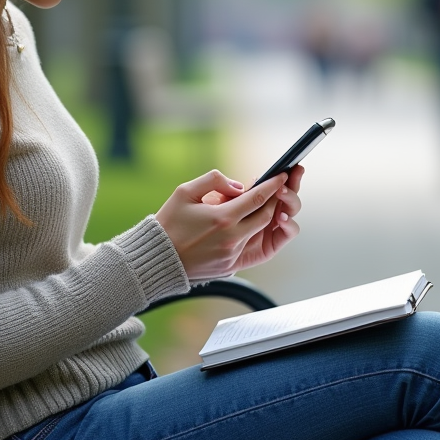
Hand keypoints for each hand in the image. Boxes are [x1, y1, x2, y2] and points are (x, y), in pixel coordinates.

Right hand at [155, 167, 302, 279]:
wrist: (157, 258)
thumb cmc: (168, 224)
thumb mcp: (184, 192)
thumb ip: (213, 180)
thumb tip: (238, 185)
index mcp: (222, 218)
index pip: (257, 198)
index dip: (272, 185)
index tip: (282, 175)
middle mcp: (232, 238)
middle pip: (266, 216)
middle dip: (275, 199)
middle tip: (277, 187)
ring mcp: (232, 254)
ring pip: (259, 231)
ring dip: (265, 215)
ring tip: (263, 202)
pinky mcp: (230, 265)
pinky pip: (249, 245)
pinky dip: (252, 231)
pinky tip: (248, 220)